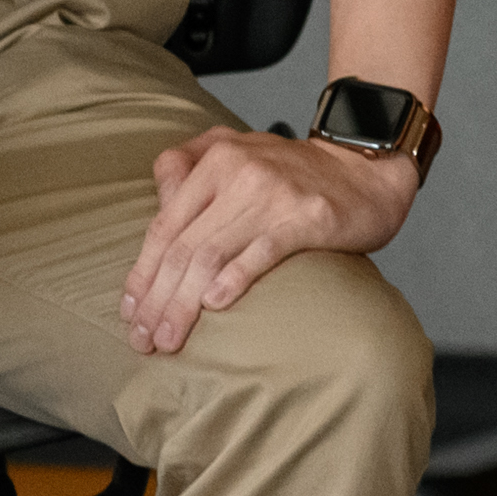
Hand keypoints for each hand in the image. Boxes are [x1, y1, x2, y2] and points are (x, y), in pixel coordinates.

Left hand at [118, 123, 415, 357]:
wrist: (366, 169)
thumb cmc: (296, 175)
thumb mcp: (237, 155)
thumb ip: (191, 171)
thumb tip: (155, 207)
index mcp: (214, 158)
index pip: (164, 225)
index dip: (142, 274)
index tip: (130, 314)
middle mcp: (237, 170)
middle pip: (182, 246)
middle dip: (157, 299)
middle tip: (143, 340)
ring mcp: (271, 193)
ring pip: (211, 254)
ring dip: (184, 303)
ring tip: (170, 338)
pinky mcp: (306, 216)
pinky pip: (261, 251)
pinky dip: (234, 278)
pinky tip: (214, 305)